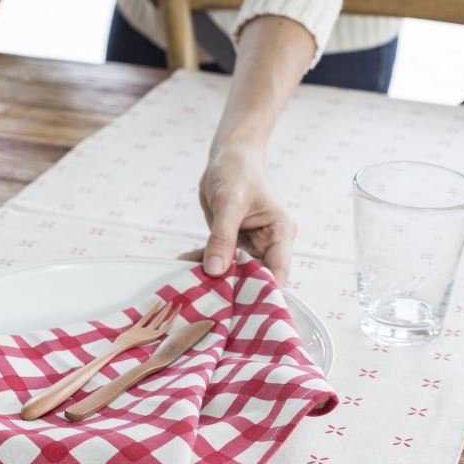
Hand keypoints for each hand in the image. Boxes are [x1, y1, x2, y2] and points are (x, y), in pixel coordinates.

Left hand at [184, 142, 295, 287]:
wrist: (228, 156)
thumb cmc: (238, 170)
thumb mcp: (230, 202)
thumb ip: (222, 237)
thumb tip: (215, 270)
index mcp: (280, 234)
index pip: (278, 272)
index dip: (263, 292)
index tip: (240, 307)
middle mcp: (268, 244)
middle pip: (256, 279)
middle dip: (234, 290)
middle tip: (209, 300)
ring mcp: (250, 246)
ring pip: (234, 274)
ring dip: (214, 279)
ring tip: (191, 283)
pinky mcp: (232, 245)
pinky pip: (218, 261)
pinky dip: (202, 264)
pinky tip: (183, 264)